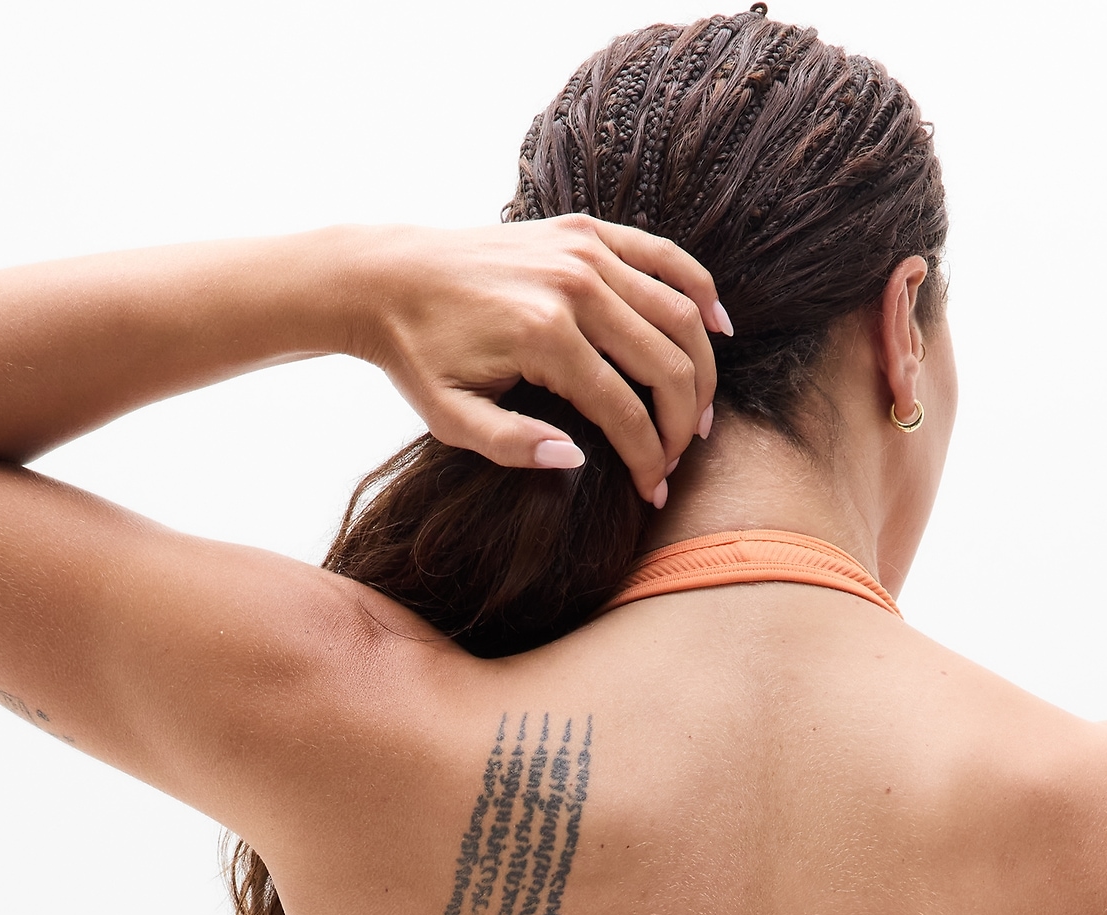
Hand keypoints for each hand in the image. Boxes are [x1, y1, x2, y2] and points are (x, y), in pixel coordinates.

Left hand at [347, 218, 729, 504]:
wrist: (387, 277)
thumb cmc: (419, 355)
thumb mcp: (450, 419)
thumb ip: (512, 446)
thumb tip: (576, 459)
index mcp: (542, 336)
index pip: (623, 411)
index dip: (648, 459)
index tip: (653, 492)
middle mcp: (572, 286)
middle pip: (664, 362)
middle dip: (683, 421)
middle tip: (682, 457)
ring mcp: (582, 251)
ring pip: (677, 312)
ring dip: (700, 368)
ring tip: (700, 413)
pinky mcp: (584, 230)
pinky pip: (662, 258)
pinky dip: (699, 290)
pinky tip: (718, 328)